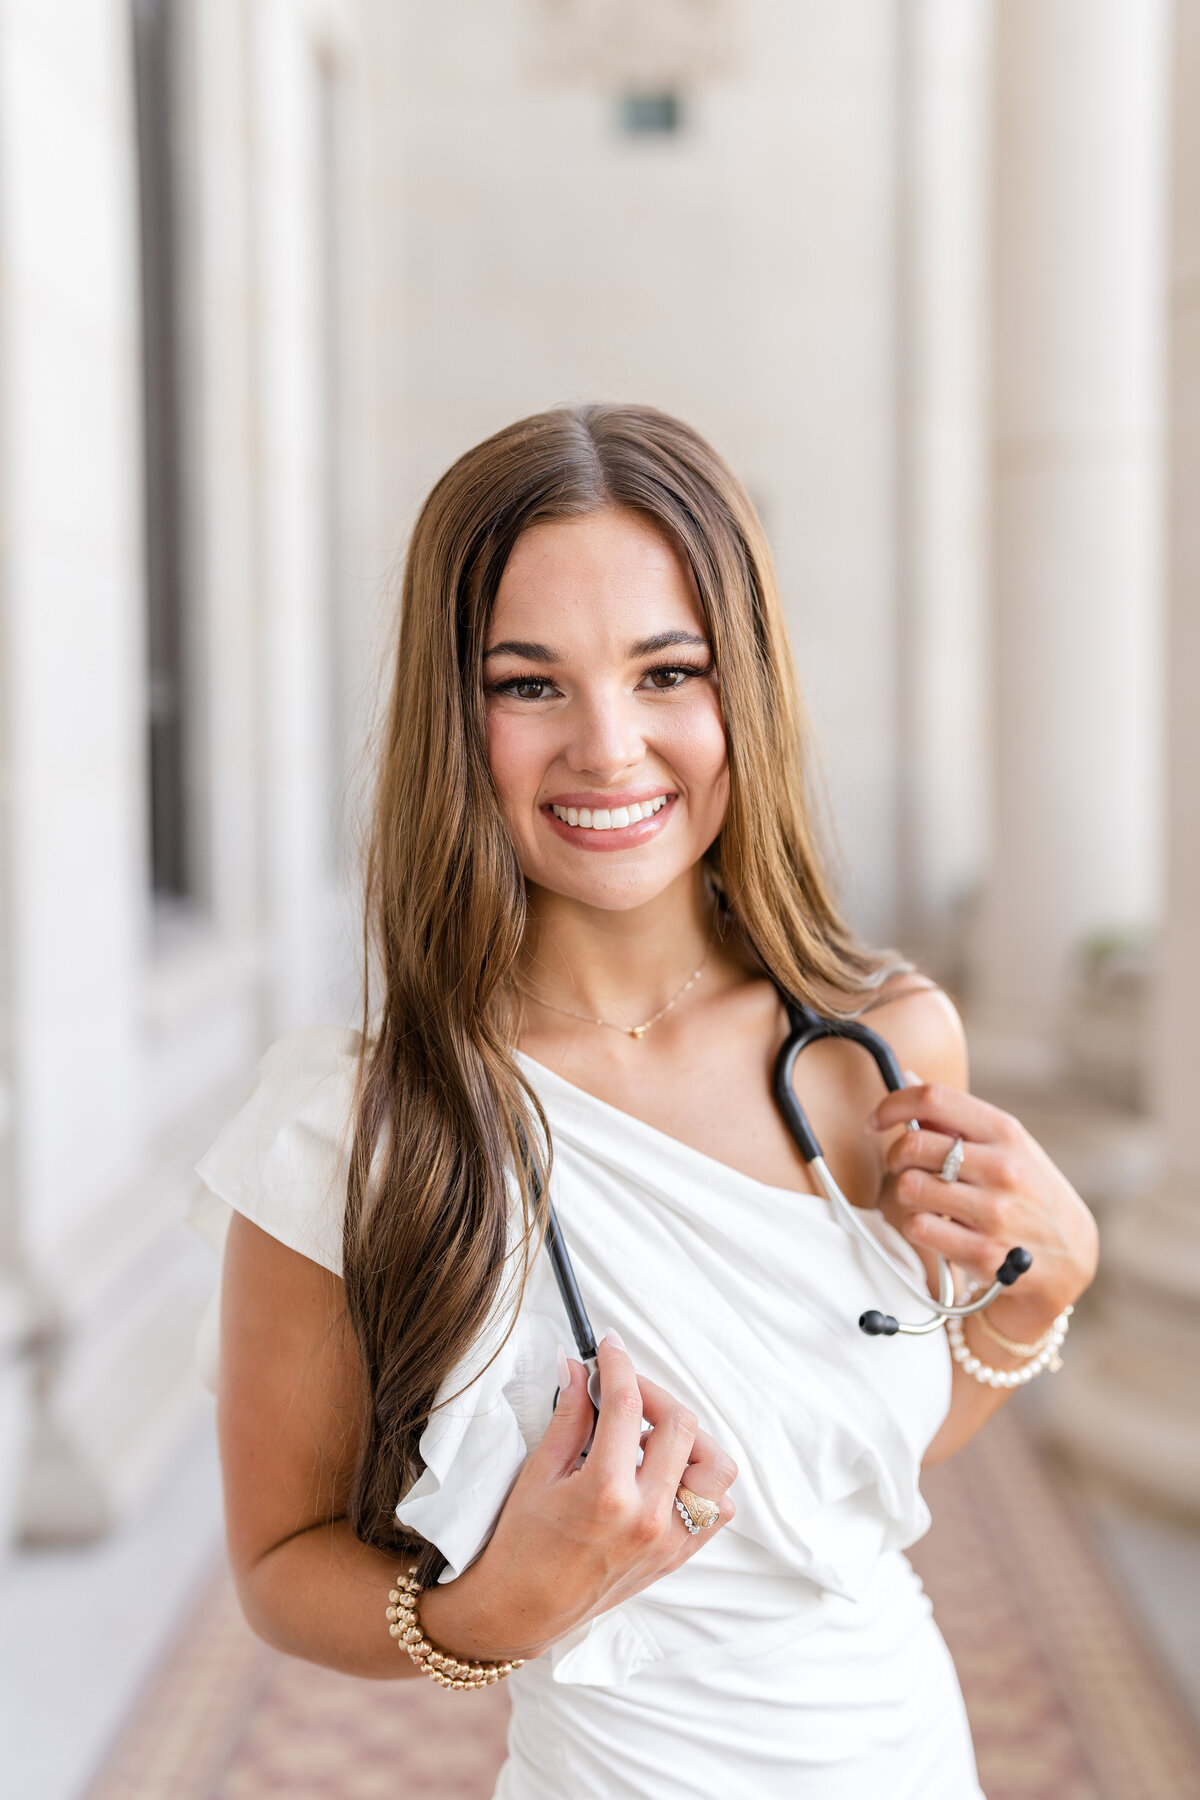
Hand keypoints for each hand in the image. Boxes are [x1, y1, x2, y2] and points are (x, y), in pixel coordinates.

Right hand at [424, 1332, 736, 1661]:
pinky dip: (699, 1482)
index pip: (628, 1404)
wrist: (521, 1610)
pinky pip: (715, 1508)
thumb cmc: (520, 1544)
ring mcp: (669, 1541)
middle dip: (654, 1394)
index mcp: (607, 1493)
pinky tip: (663, 1474)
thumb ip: (570, 1415)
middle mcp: (648, 1518)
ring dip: (689, 1440)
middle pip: (682, 1425)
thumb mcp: (539, 1472)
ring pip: (715, 1467)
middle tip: (625, 1391)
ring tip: (650, 1438)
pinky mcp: (676, 1557)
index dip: (618, 1364)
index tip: (610, 1347)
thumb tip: (580, 1368)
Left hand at [871, 1081, 1098, 1338]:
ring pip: (909, 1187)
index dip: (893, 1104)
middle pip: (913, 1145)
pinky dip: (918, 1227)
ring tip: (927, 1199)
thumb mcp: (1007, 1146)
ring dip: (908, 1194)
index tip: (877, 1119)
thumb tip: (908, 1078)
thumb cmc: (1029, 1192)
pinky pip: (918, 1228)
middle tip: (903, 1167)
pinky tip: (938, 1228)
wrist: (1071, 1256)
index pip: (934, 1098)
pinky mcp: (983, 1253)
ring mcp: (994, 1212)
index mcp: (1005, 1133)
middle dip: (896, 1156)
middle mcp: (1002, 1168)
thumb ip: (958, 1118)